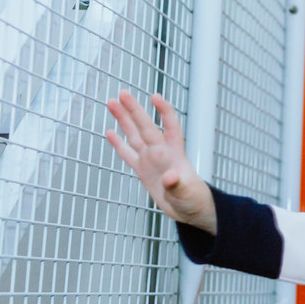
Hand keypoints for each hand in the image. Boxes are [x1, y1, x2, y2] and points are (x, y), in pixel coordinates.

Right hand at [106, 91, 215, 233]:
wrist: (190, 210)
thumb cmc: (194, 199)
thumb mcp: (186, 194)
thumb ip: (177, 185)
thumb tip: (169, 177)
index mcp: (174, 154)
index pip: (170, 126)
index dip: (164, 111)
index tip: (155, 97)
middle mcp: (160, 153)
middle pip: (145, 127)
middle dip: (135, 110)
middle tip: (123, 93)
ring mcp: (150, 160)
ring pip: (134, 136)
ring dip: (123, 120)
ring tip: (112, 103)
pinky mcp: (142, 171)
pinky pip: (127, 154)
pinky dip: (118, 144)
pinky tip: (110, 132)